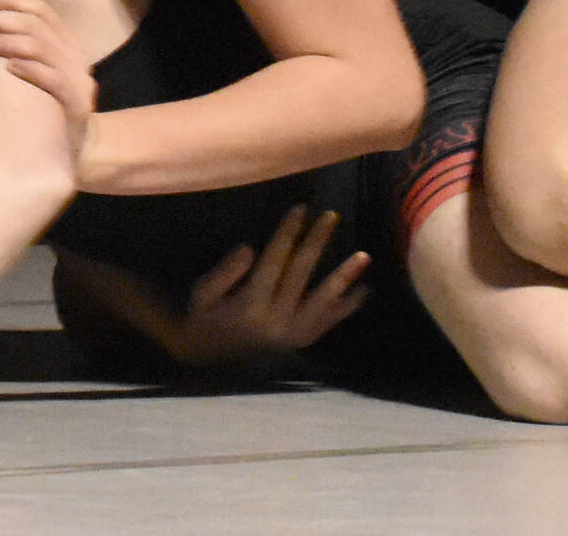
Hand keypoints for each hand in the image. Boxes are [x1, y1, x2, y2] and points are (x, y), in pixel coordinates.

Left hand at [0, 0, 96, 174]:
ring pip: (39, 47)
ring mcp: (78, 82)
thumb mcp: (35, 76)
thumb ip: (19, 53)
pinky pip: (53, 79)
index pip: (40, 10)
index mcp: (67, 45)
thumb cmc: (38, 114)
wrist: (66, 159)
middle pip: (35, 25)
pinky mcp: (76, 106)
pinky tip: (6, 67)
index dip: (10, 1)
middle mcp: (76, 58)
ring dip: (1, 43)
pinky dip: (28, 69)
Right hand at [168, 207, 370, 364]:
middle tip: (331, 216)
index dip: (288, 233)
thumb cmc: (206, 318)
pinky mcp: (302, 341)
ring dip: (344, 277)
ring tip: (364, 256)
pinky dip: (347, 307)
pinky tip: (363, 290)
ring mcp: (292, 333)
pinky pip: (328, 322)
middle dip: (316, 242)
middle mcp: (275, 320)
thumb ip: (225, 272)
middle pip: (301, 274)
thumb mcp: (203, 294)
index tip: (301, 208)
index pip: (274, 261)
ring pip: (322, 301)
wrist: (211, 360)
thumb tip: (251, 248)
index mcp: (250, 305)